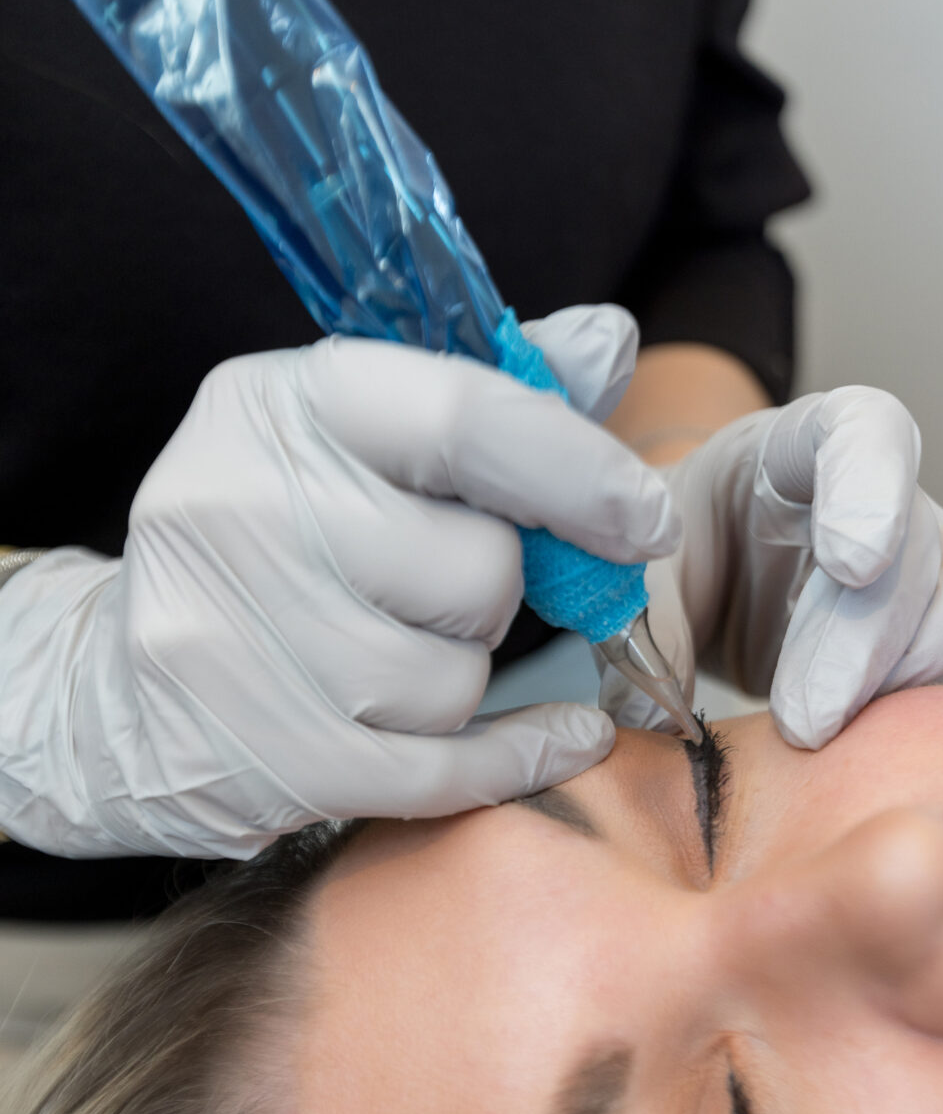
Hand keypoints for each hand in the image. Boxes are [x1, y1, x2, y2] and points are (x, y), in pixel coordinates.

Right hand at [0, 306, 677, 857]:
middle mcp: (236, 506)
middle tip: (447, 594)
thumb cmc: (284, 543)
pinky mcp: (253, 756)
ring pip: (454, 681)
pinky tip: (546, 738)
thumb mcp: (366, 440)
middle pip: (477, 572)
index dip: (580, 473)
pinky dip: (509, 758)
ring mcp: (230, 640)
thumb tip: (611, 340)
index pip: (464, 419)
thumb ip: (495, 397)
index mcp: (281, 403)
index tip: (645, 519)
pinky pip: (439, 772)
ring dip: (467, 680)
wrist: (125, 688)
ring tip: (405, 657)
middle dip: (498, 594)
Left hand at [599, 386, 942, 748]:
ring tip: (811, 735)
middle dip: (866, 640)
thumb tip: (655, 716)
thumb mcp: (636, 568)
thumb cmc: (671, 549)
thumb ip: (646, 621)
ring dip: (895, 682)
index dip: (873, 488)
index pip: (867, 429)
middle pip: (918, 543)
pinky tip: (841, 744)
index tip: (853, 564)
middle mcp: (878, 493)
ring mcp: (917, 562)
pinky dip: (905, 717)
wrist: (698, 583)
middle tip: (804, 722)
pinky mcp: (929, 632)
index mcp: (799, 447)